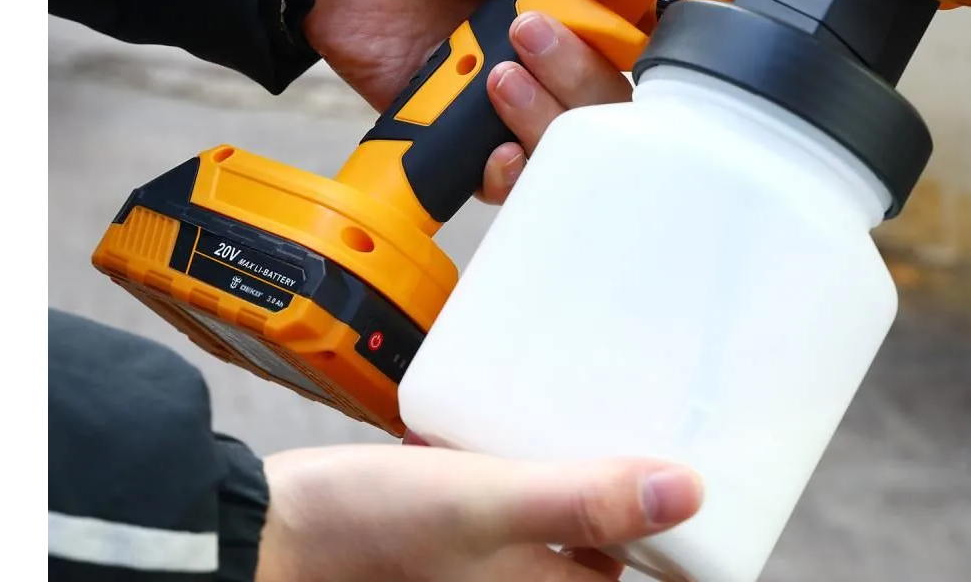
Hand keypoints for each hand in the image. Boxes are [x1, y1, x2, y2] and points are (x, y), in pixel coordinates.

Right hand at [254, 444, 703, 581]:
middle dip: (626, 483)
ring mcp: (491, 561)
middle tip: (651, 416)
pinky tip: (521, 419)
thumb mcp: (486, 502)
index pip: (647, 571)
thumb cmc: (371, 530)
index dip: (679, 531)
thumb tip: (688, 491)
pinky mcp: (461, 532)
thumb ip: (581, 497)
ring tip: (595, 405)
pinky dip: (526, 464)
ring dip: (578, 468)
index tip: (698, 468)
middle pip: (605, 540)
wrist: (272, 531)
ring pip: (561, 514)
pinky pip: (516, 499)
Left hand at [303, 0, 634, 202]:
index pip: (627, 48)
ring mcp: (504, 96)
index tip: (591, 23)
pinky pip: (499, 179)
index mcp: (572, 0)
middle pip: (600, 105)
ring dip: (542, 126)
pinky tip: (493, 148)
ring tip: (499, 80)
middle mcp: (547, 55)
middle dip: (575, 81)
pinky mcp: (457, 129)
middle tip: (525, 33)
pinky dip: (504, 174)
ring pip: (557, 148)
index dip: (619, 49)